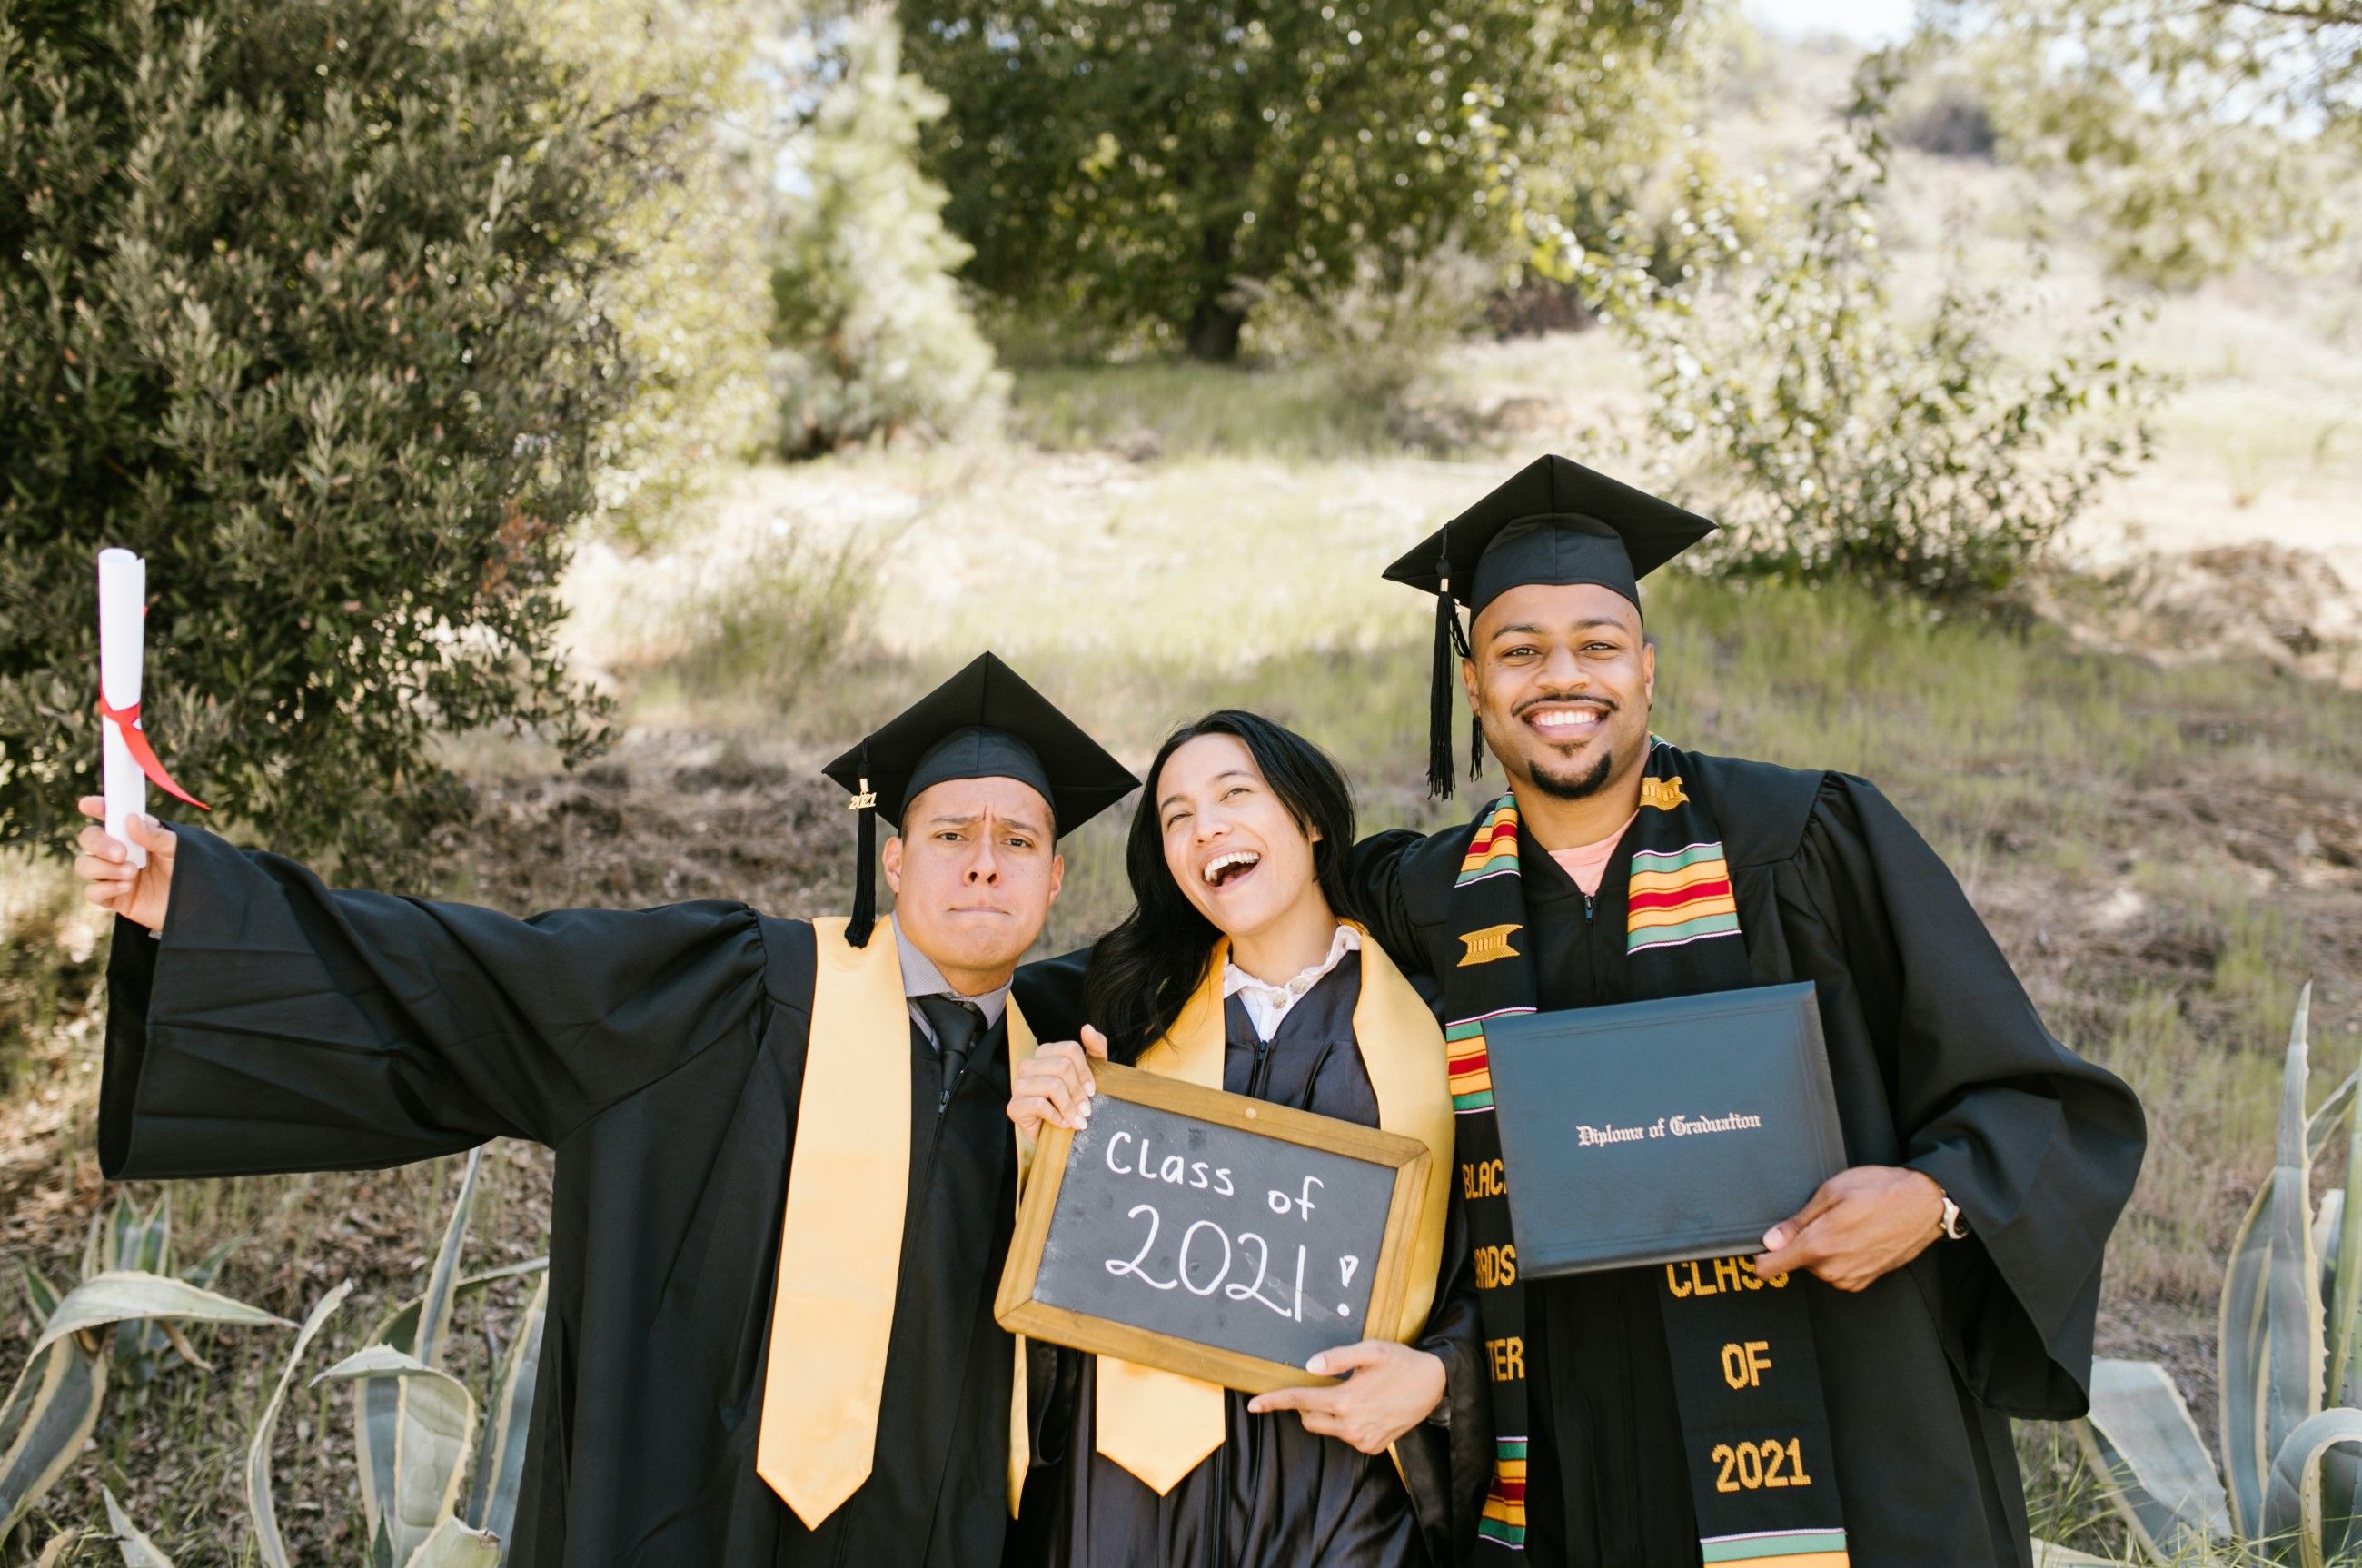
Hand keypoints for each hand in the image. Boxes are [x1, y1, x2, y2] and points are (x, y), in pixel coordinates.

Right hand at [74, 796, 175, 932]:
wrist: (196, 907)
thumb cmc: (188, 872)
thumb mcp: (178, 849)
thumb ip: (156, 835)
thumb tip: (130, 820)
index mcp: (135, 833)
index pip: (110, 816)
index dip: (96, 807)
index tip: (86, 805)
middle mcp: (119, 851)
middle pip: (89, 838)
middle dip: (99, 843)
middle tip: (121, 853)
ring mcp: (112, 874)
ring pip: (84, 864)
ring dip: (104, 868)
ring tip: (132, 873)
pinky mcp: (112, 897)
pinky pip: (92, 892)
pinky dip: (106, 888)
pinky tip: (127, 887)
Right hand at [1007, 1026, 1109, 1139]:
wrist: (1056, 1136)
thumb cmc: (1072, 1102)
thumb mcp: (1090, 1074)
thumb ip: (1094, 1049)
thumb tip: (1087, 1028)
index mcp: (1045, 1053)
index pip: (1070, 1049)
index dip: (1085, 1071)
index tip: (1092, 1090)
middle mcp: (1028, 1065)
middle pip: (1062, 1066)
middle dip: (1078, 1091)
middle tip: (1087, 1109)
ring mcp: (1018, 1085)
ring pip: (1053, 1085)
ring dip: (1070, 1107)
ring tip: (1078, 1120)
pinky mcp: (1014, 1106)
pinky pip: (1040, 1104)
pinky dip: (1057, 1116)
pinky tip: (1062, 1123)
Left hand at [1245, 1340, 1444, 1454]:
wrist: (1434, 1385)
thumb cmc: (1400, 1363)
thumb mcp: (1370, 1351)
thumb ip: (1338, 1358)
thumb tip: (1309, 1366)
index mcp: (1345, 1400)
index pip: (1299, 1401)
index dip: (1273, 1402)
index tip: (1253, 1404)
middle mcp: (1350, 1425)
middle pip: (1308, 1418)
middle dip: (1304, 1404)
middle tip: (1321, 1385)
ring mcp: (1361, 1439)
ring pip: (1326, 1428)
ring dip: (1325, 1413)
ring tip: (1349, 1393)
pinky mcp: (1372, 1447)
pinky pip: (1345, 1436)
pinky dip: (1345, 1423)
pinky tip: (1364, 1407)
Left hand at [1754, 1165, 1944, 1292]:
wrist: (1924, 1205)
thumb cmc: (1880, 1191)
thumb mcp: (1831, 1192)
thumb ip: (1797, 1221)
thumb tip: (1770, 1240)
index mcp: (1818, 1246)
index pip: (1770, 1269)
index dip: (1761, 1258)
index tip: (1762, 1247)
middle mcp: (1832, 1269)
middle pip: (1796, 1262)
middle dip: (1802, 1243)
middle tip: (1825, 1217)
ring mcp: (1850, 1278)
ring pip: (1818, 1267)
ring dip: (1823, 1249)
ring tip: (1847, 1223)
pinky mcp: (1865, 1281)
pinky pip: (1838, 1271)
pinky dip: (1841, 1256)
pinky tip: (1858, 1235)